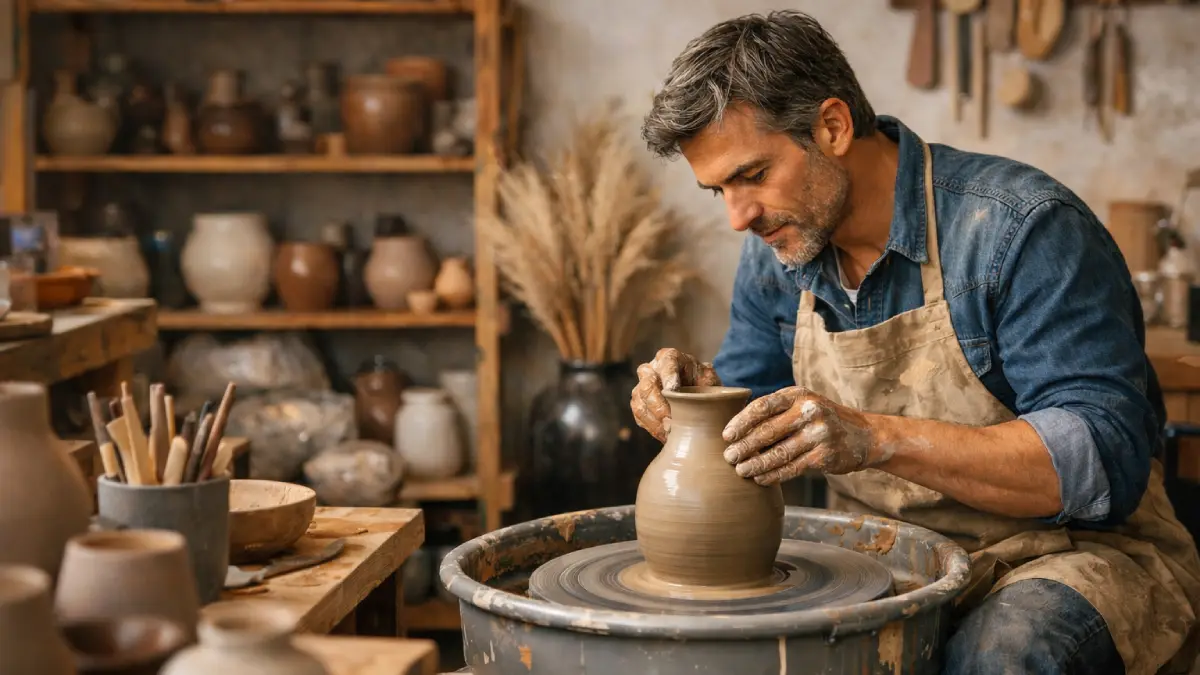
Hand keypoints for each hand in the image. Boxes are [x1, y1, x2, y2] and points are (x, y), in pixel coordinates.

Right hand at [631, 348, 720, 441]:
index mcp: (668, 357)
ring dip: (654, 421)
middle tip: (670, 423)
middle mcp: (650, 370)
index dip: (667, 376)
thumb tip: (707, 395)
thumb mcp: (709, 378)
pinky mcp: (639, 404)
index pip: (666, 364)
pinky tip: (664, 436)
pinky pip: (639, 417)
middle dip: (658, 407)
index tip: (672, 390)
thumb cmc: (702, 382)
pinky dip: (651, 428)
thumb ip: (708, 382)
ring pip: (640, 404)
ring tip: (669, 433)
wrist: (695, 392)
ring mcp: (641, 387)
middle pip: (647, 386)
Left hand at [721, 386, 877, 484]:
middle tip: (728, 457)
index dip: (741, 422)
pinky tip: (760, 479)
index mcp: (798, 394)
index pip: (762, 406)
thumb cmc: (822, 419)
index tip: (726, 436)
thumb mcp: (803, 405)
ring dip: (756, 464)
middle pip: (768, 431)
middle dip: (744, 446)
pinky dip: (773, 475)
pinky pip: (792, 468)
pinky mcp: (825, 456)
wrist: (864, 436)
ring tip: (740, 471)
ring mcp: (819, 433)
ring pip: (779, 453)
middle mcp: (810, 411)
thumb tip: (736, 430)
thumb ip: (776, 412)